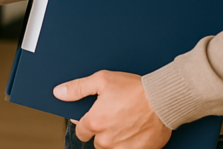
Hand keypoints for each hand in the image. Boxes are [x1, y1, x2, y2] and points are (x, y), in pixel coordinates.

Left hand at [53, 71, 170, 148]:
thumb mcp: (102, 80)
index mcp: (95, 122)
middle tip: (114, 116)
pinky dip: (129, 144)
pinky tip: (135, 131)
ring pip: (111, 148)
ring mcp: (122, 148)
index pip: (81, 131)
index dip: (87, 122)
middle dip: (102, 131)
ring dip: (115, 140)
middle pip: (96, 141)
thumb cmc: (134, 89)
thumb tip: (59, 93)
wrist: (163, 100)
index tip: (95, 116)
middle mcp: (106, 139)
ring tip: (125, 123)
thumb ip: (78, 88)